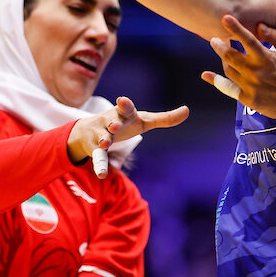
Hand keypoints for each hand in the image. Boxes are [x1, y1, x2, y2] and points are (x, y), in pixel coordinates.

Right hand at [68, 97, 189, 176]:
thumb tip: (187, 110)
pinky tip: (102, 175)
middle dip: (113, 123)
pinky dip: (100, 165)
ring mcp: (101, 134)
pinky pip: (98, 157)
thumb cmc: (123, 123)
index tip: (122, 101)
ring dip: (104, 139)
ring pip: (102, 137)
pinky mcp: (95, 149)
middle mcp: (110, 122)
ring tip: (104, 143)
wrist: (88, 130)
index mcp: (124, 114)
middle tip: (114, 125)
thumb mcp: (143, 121)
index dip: (124, 105)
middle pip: (112, 121)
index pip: (125, 108)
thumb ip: (165, 118)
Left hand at [202, 14, 275, 119]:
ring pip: (228, 70)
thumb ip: (275, 37)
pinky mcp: (247, 98)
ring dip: (224, 61)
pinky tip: (206, 75)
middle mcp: (255, 72)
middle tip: (214, 39)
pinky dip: (216, 81)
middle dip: (219, 45)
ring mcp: (250, 86)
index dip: (235, 28)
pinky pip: (228, 88)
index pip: (248, 40)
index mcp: (266, 58)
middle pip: (230, 56)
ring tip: (225, 55)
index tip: (225, 18)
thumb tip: (259, 25)